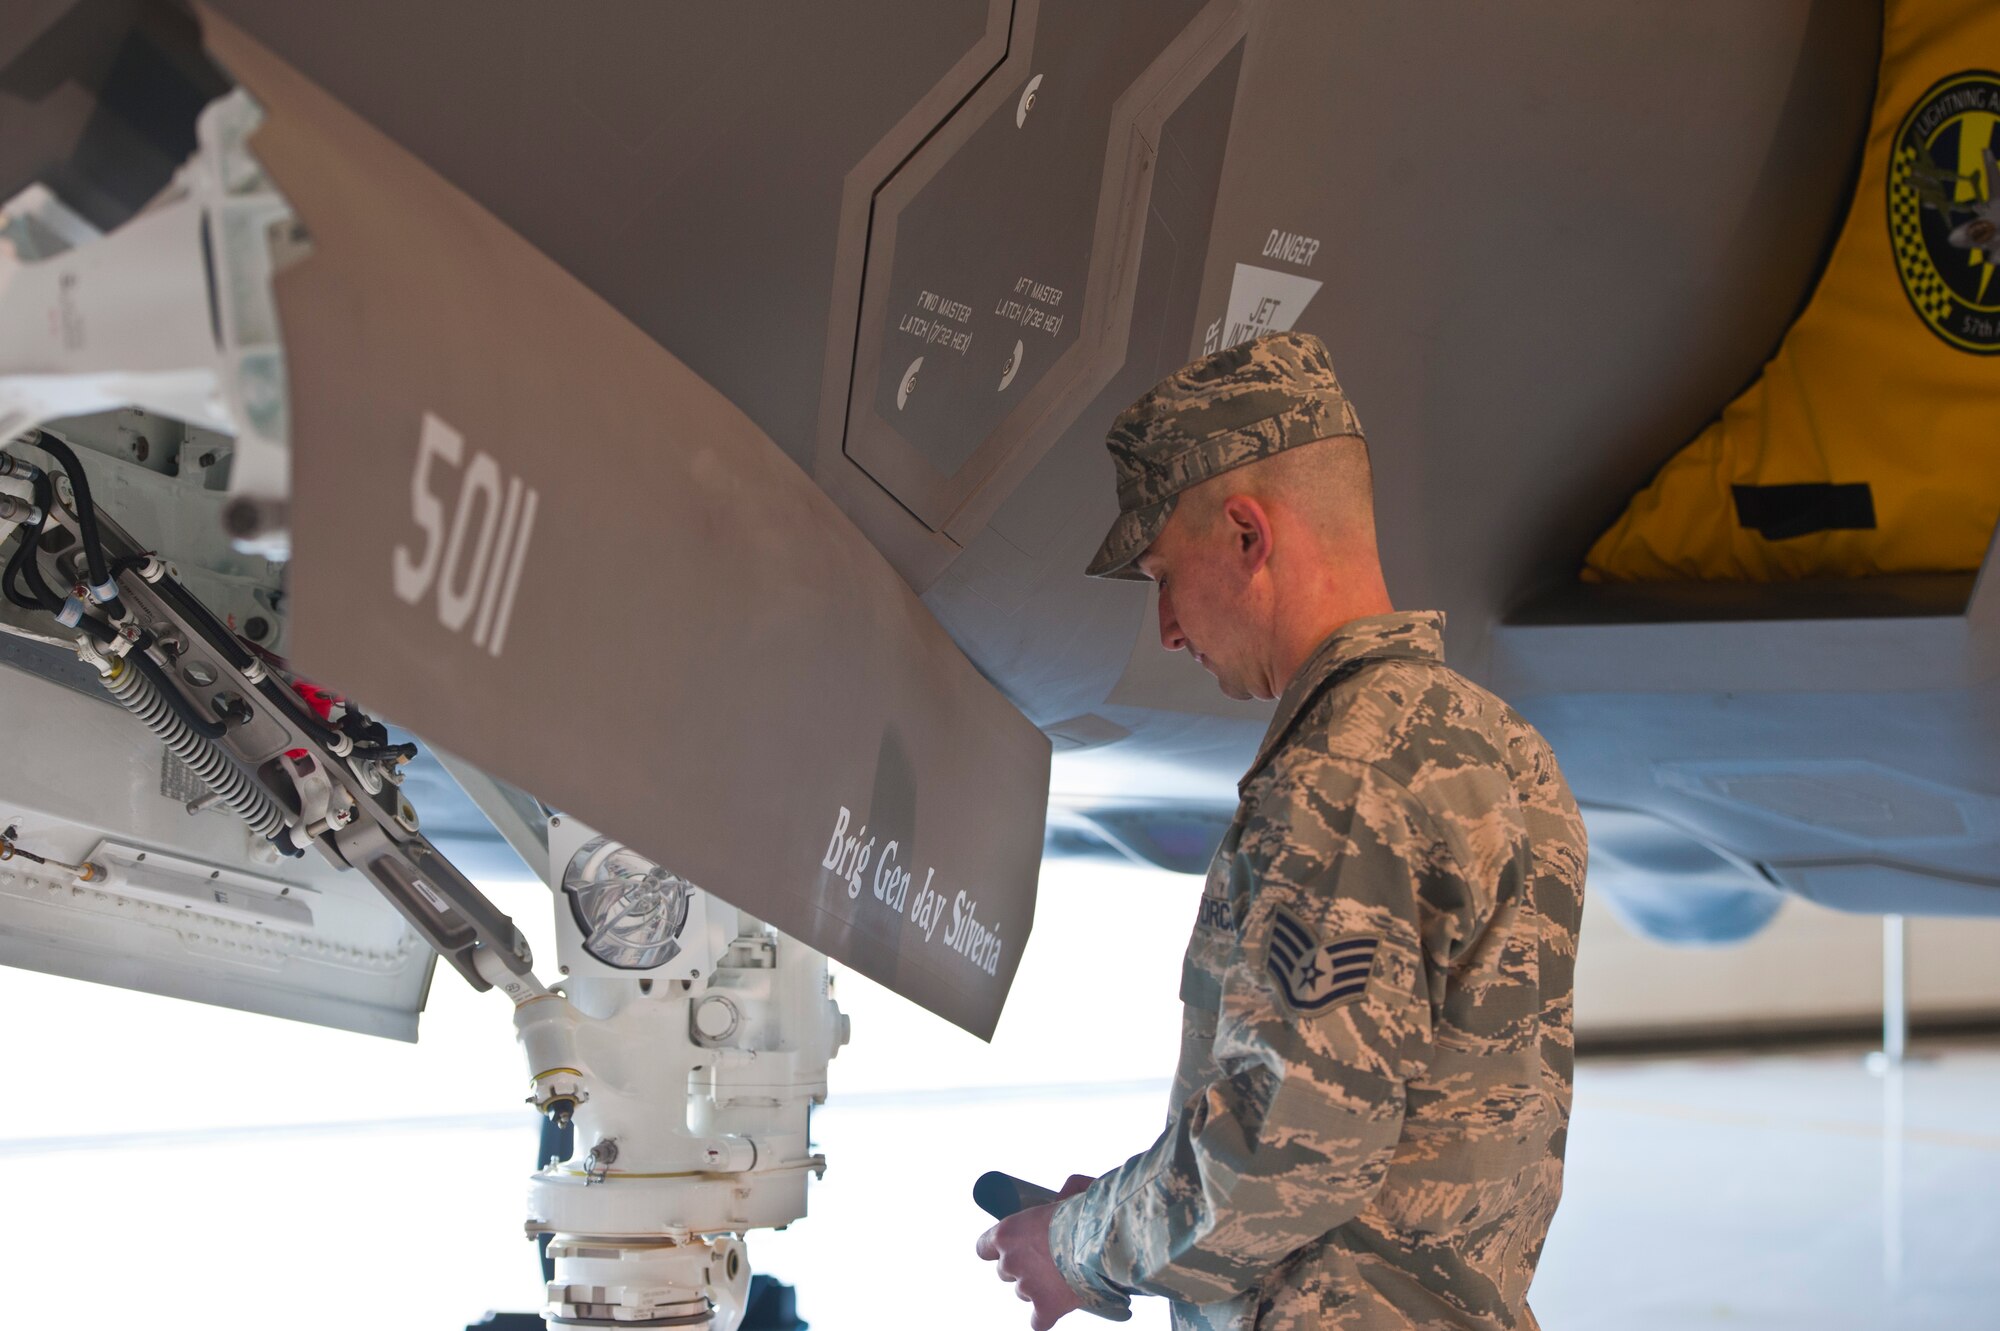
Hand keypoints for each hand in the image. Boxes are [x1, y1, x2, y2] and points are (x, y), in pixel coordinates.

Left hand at [976, 1174, 1095, 1330]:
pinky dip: (1047, 1315)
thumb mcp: (1070, 1191)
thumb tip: (1063, 1198)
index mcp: (1008, 1232)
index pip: (984, 1247)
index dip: (997, 1249)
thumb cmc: (1089, 1211)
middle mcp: (1011, 1261)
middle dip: (1023, 1267)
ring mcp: (1027, 1287)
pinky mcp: (1046, 1307)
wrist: (1104, 1240)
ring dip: (1038, 1288)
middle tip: (1047, 1260)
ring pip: (1024, 1293)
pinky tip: (1058, 1306)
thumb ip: (1060, 1195)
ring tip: (1063, 1277)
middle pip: (1005, 1272)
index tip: (1012, 1248)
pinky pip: (1038, 1321)